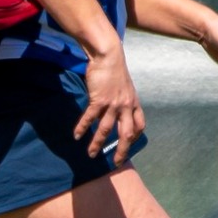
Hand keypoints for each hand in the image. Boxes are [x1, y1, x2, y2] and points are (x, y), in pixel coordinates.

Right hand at [73, 39, 143, 166]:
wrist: (108, 55)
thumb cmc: (114, 69)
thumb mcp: (125, 86)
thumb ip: (123, 100)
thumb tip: (115, 110)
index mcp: (133, 103)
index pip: (140, 126)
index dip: (135, 137)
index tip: (128, 144)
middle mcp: (126, 106)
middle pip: (126, 134)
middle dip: (121, 150)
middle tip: (116, 162)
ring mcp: (113, 104)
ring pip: (106, 130)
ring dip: (97, 144)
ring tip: (91, 154)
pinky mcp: (99, 100)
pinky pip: (90, 118)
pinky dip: (82, 128)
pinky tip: (77, 136)